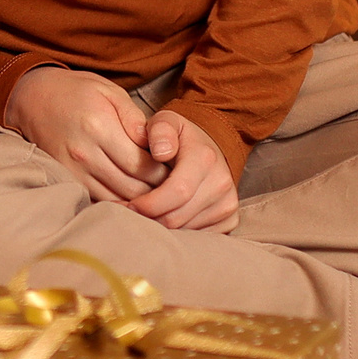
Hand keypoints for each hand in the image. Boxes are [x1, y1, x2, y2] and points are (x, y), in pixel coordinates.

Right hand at [3, 68, 166, 202]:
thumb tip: (157, 146)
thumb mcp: (110, 92)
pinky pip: (98, 201)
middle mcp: (84, 152)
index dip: (165, 173)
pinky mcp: (65, 178)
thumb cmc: (77, 92)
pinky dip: (118, 204)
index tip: (177, 171)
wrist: (33, 98)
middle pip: (132, 187)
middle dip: (157, 191)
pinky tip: (131, 197)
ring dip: (140, 202)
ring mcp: (72, 169)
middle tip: (172, 188)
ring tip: (156, 195)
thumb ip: (135, 119)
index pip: (143, 165)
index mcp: (99, 126)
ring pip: (117, 199)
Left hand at [129, 111, 239, 232]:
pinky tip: (164, 220)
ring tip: (143, 217)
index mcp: (204, 158)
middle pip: (178, 216)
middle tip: (127, 214)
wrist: (211, 149)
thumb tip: (161, 153)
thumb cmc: (180, 137)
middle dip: (149, 219)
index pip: (177, 191)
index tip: (127, 205)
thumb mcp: (167, 121)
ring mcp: (227, 204)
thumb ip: (160, 130)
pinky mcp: (229, 220)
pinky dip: (178, 234)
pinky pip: (198, 237)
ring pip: (186, 230)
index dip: (149, 204)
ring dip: (161, 228)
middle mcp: (221, 183)